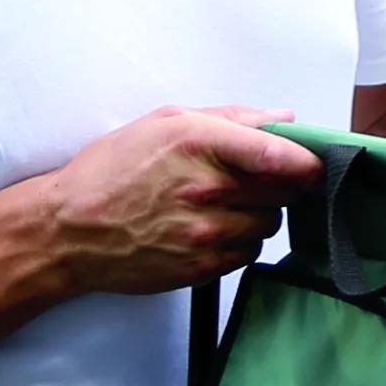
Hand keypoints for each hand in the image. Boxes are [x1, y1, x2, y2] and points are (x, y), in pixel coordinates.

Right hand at [37, 108, 319, 296]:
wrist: (68, 231)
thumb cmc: (111, 171)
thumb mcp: (163, 123)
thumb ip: (230, 118)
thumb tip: (282, 118)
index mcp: (198, 143)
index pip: (278, 153)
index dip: (308, 160)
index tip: (317, 163)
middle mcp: (206, 189)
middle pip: (282, 192)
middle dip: (279, 185)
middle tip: (258, 180)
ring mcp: (205, 232)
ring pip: (268, 225)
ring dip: (260, 215)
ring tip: (226, 206)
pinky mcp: (201, 267)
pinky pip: (247, 254)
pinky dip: (240, 242)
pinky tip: (212, 230)